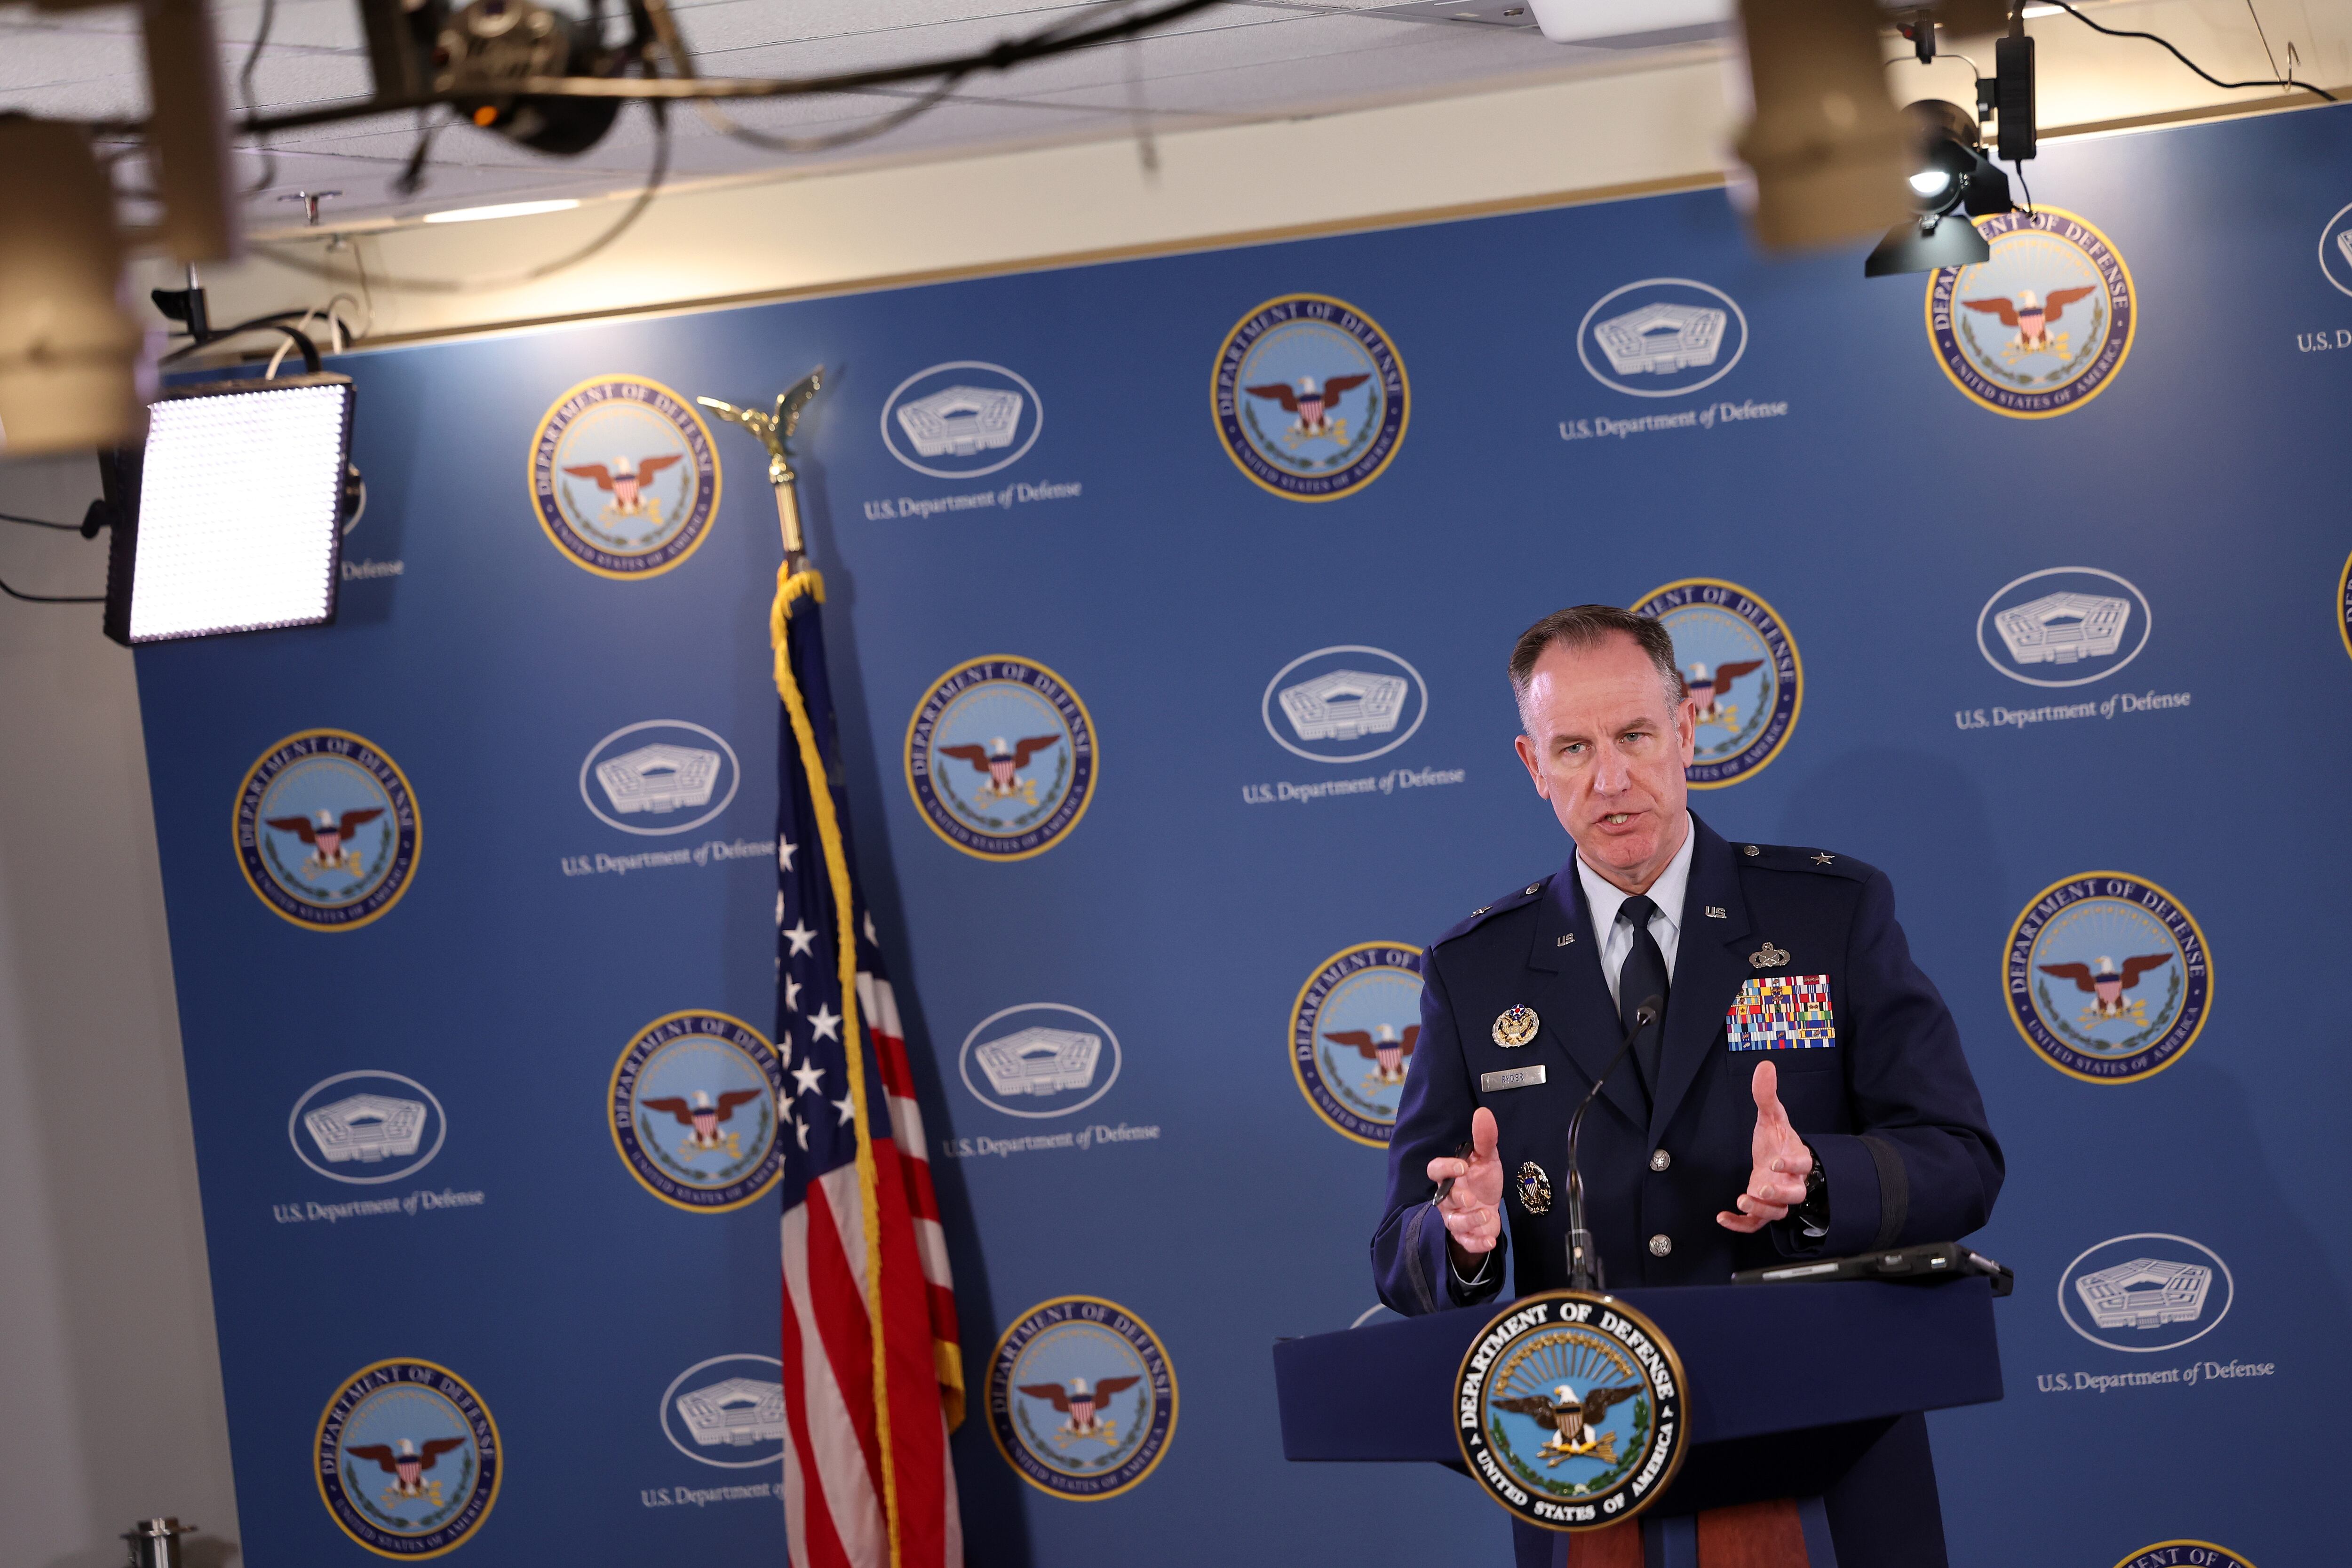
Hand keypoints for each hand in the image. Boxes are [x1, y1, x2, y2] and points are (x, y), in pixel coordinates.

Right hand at [1428, 1106, 1503, 1264]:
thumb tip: (1483, 1113)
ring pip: (1454, 1222)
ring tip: (1486, 1215)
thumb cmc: (1483, 1181)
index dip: (1445, 1168)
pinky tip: (1490, 1239)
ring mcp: (1455, 1218)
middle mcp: (1448, 1198)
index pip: (1435, 1170)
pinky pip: (1466, 1242)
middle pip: (1442, 1198)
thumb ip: (1484, 1138)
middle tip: (1471, 1198)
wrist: (1490, 1208)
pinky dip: (1478, 1243)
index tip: (1462, 1166)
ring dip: (1469, 1221)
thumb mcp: (1487, 1158)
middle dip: (1456, 1198)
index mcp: (1450, 1176)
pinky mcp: (1465, 1236)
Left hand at [1715, 1060, 1811, 1232]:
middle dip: (1780, 1193)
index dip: (1792, 1165)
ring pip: (1778, 1212)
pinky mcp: (1763, 1209)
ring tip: (1743, 1200)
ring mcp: (1778, 1199)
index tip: (1775, 1162)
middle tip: (1762, 1187)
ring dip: (1762, 1209)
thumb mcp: (1771, 1116)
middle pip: (1795, 1195)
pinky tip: (1722, 1217)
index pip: (1802, 1163)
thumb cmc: (1776, 1140)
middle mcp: (1791, 1182)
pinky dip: (1741, 1224)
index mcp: (1797, 1158)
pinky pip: (1756, 1223)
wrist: (1775, 1159)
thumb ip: (1766, 1094)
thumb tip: (1765, 1065)